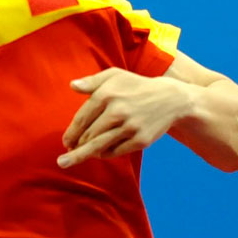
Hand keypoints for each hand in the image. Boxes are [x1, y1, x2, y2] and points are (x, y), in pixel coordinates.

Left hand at [58, 67, 192, 167]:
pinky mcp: (141, 140)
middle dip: (75, 145)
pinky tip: (97, 154)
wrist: (172, 99)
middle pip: (88, 135)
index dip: (71, 133)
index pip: (81, 118)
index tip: (65, 142)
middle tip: (66, 153)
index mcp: (107, 94)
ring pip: (99, 146)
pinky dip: (104, 154)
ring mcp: (130, 127)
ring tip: (68, 161)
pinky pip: (115, 151)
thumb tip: (72, 85)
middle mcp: (117, 111)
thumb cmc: (136, 86)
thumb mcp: (115, 76)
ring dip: (82, 154)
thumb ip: (92, 81)